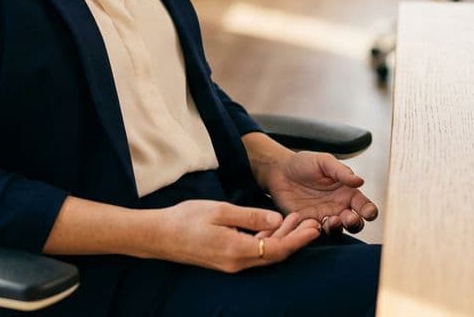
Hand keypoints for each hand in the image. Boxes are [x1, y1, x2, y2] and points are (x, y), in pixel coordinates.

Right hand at [150, 200, 320, 272]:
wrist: (158, 235)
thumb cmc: (186, 219)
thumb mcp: (221, 211)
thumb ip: (251, 215)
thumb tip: (278, 218)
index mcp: (237, 250)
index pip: (277, 248)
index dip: (298, 239)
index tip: (314, 227)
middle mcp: (237, 262)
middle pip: (275, 254)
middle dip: (296, 239)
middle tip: (312, 222)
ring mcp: (231, 263)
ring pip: (265, 253)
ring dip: (282, 237)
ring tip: (297, 220)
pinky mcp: (226, 260)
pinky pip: (253, 252)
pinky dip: (266, 239)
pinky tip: (273, 225)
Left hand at [260, 151, 378, 234]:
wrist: (279, 171)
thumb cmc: (303, 163)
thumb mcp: (324, 162)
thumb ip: (341, 171)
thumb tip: (360, 181)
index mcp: (347, 192)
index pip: (364, 206)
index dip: (369, 211)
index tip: (368, 212)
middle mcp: (338, 207)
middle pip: (355, 223)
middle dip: (355, 224)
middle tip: (349, 218)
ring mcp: (323, 217)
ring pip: (338, 231)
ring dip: (338, 228)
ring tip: (333, 220)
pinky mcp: (307, 223)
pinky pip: (316, 232)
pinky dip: (318, 230)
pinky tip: (314, 222)